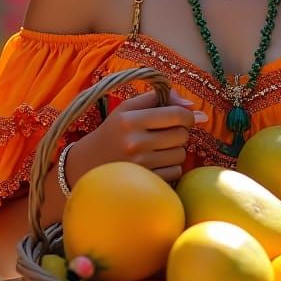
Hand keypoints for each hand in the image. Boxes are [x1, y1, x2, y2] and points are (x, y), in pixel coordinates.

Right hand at [66, 88, 204, 184]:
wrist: (87, 164)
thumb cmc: (114, 132)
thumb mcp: (128, 108)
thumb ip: (159, 98)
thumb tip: (193, 106)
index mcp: (129, 120)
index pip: (176, 114)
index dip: (186, 115)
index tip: (181, 117)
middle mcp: (134, 142)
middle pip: (182, 135)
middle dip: (180, 132)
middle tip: (165, 133)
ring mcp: (140, 165)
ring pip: (181, 154)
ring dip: (175, 150)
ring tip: (157, 149)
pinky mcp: (145, 182)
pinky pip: (177, 172)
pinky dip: (171, 167)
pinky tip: (156, 163)